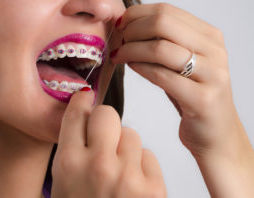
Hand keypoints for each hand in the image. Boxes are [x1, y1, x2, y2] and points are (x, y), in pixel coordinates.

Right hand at [51, 90, 165, 197]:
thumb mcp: (64, 183)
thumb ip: (73, 149)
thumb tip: (85, 114)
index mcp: (69, 166)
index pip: (76, 115)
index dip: (82, 101)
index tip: (86, 98)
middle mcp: (97, 167)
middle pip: (108, 114)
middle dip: (106, 121)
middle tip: (104, 135)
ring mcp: (128, 178)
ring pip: (131, 134)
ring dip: (125, 146)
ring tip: (119, 170)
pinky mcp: (153, 188)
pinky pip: (148, 154)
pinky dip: (141, 164)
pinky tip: (133, 183)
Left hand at [110, 3, 253, 196]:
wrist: (215, 133)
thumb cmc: (194, 97)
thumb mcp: (184, 64)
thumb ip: (165, 44)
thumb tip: (129, 27)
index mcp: (209, 36)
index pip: (167, 11)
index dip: (137, 14)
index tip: (120, 24)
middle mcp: (214, 50)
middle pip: (162, 23)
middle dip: (132, 30)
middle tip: (118, 41)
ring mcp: (211, 75)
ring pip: (160, 48)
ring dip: (131, 49)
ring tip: (118, 56)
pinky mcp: (203, 99)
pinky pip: (161, 75)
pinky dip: (140, 67)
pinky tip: (130, 66)